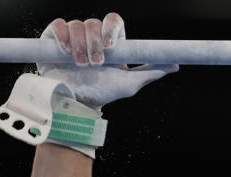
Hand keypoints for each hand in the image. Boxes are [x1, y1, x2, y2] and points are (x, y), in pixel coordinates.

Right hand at [36, 12, 177, 109]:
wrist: (76, 102)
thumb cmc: (104, 92)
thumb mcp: (129, 83)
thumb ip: (151, 71)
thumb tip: (175, 64)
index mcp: (111, 42)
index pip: (113, 21)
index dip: (111, 28)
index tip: (111, 45)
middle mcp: (92, 36)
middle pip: (94, 23)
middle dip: (95, 43)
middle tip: (95, 63)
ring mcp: (73, 36)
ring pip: (77, 25)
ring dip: (80, 45)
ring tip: (80, 64)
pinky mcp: (55, 38)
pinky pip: (58, 25)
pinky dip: (63, 37)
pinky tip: (65, 52)